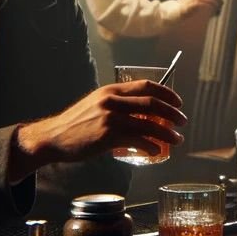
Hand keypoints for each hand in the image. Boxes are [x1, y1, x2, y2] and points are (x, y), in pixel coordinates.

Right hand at [14, 80, 186, 169]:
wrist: (53, 138)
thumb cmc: (76, 124)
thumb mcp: (97, 104)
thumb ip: (118, 104)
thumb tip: (144, 113)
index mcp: (111, 90)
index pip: (146, 85)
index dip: (166, 93)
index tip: (178, 102)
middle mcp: (112, 101)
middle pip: (152, 103)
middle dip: (172, 113)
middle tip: (183, 122)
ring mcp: (110, 118)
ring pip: (149, 123)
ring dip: (167, 132)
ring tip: (177, 139)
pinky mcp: (108, 136)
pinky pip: (138, 140)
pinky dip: (151, 146)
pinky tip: (156, 151)